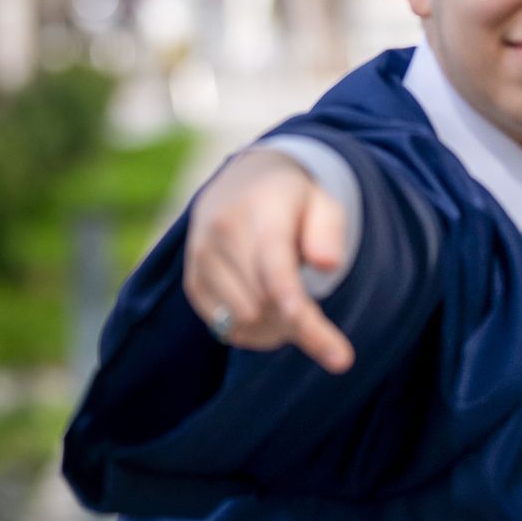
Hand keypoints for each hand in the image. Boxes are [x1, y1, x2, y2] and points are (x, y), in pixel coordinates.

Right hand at [181, 150, 354, 374]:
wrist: (240, 184)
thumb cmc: (293, 201)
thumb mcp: (322, 202)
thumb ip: (329, 231)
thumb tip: (329, 264)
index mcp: (260, 209)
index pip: (275, 266)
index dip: (292, 302)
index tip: (317, 336)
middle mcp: (221, 232)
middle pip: (265, 303)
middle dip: (299, 321)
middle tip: (316, 311)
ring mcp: (200, 258)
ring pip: (246, 321)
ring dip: (278, 327)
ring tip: (290, 301)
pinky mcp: (192, 283)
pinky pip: (228, 329)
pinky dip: (256, 331)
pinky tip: (268, 309)